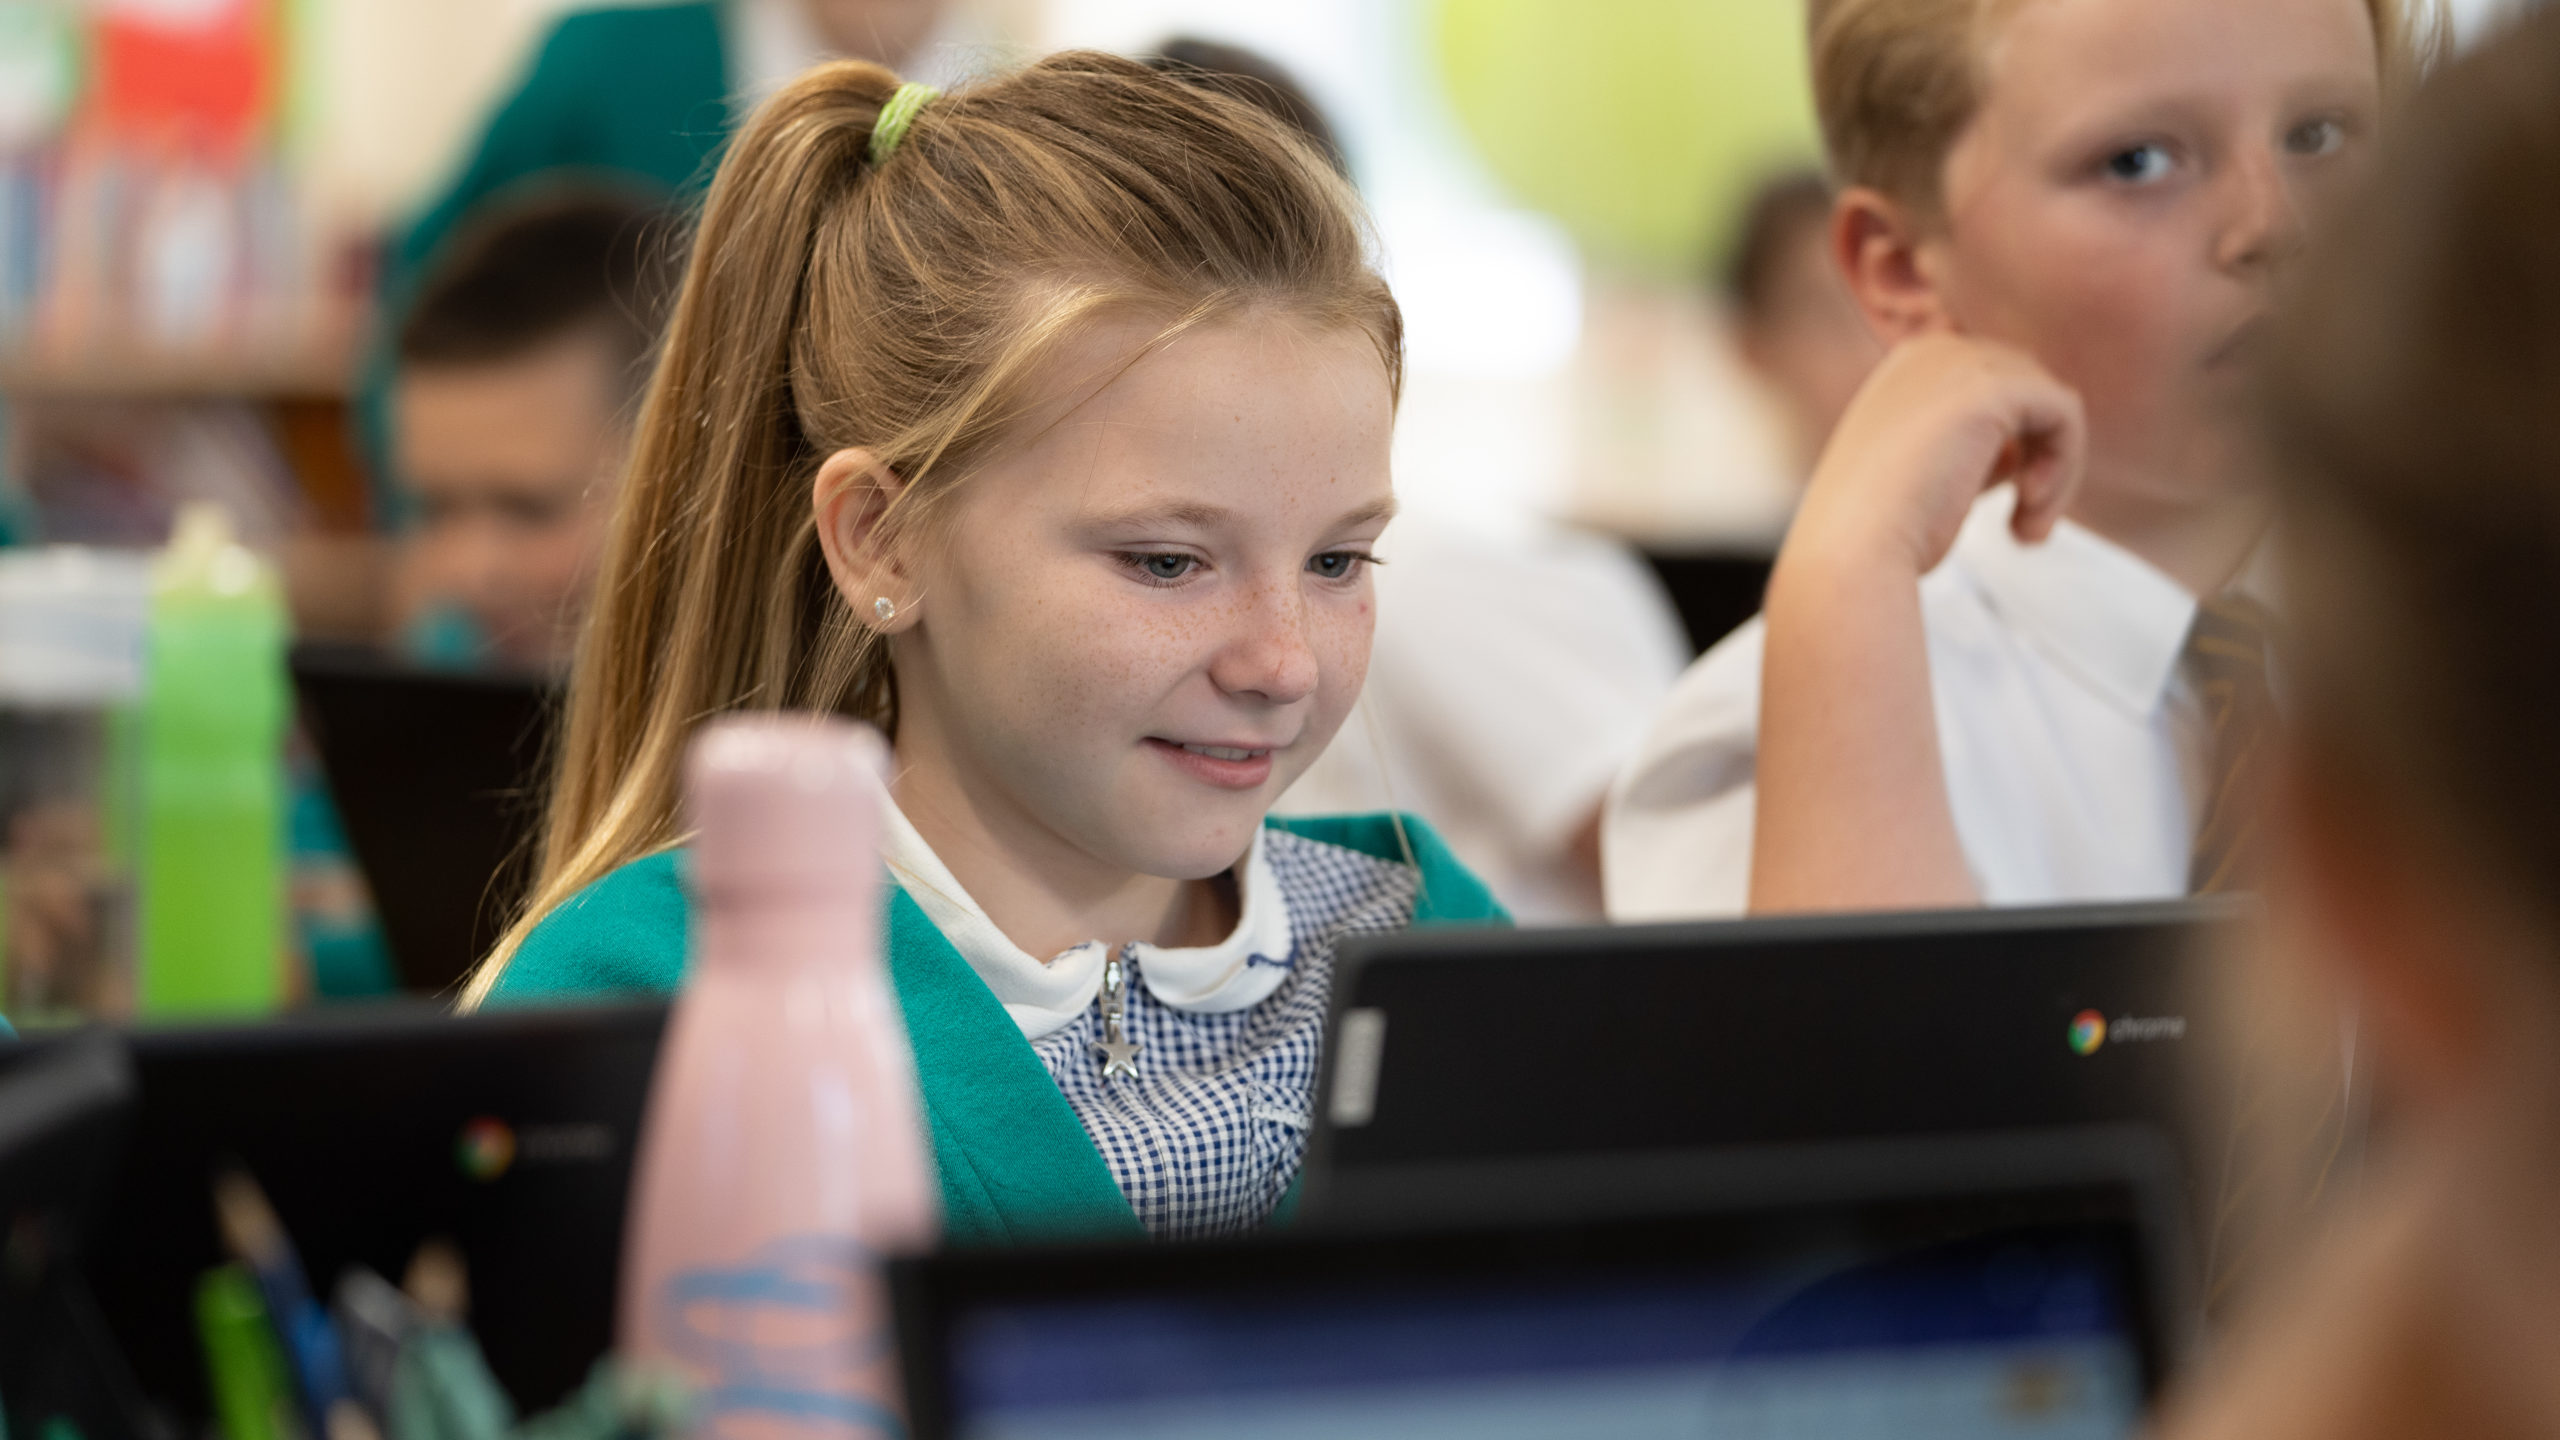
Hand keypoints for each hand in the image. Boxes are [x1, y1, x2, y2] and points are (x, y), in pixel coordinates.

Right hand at [1788, 333, 2087, 580]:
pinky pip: (2065, 412)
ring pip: (2052, 403)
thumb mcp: (1926, 476)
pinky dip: (2065, 465)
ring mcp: (1959, 363)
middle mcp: (1931, 351)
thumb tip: (2021, 453)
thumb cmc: (1881, 534)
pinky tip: (2029, 506)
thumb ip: (1968, 450)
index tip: (2005, 508)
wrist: (1851, 552)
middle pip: (2030, 390)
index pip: (1997, 389)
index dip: (2015, 450)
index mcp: (1907, 368)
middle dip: (2040, 457)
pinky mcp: (1992, 387)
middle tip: (2024, 526)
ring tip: (2029, 528)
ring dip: (2057, 469)